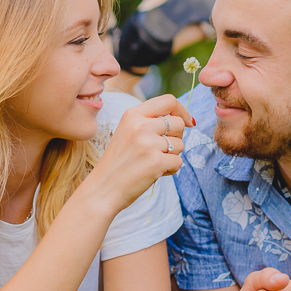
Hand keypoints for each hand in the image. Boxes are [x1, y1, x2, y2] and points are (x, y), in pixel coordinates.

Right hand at [85, 94, 193, 211]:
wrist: (102, 189)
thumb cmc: (118, 162)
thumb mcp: (127, 132)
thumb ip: (149, 122)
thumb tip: (184, 120)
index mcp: (132, 115)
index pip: (168, 101)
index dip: (182, 111)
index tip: (187, 122)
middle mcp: (140, 125)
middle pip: (178, 123)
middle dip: (176, 138)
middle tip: (159, 150)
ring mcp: (148, 143)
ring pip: (180, 144)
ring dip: (172, 156)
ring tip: (152, 162)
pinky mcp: (156, 162)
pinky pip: (178, 162)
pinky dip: (170, 169)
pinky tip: (154, 173)